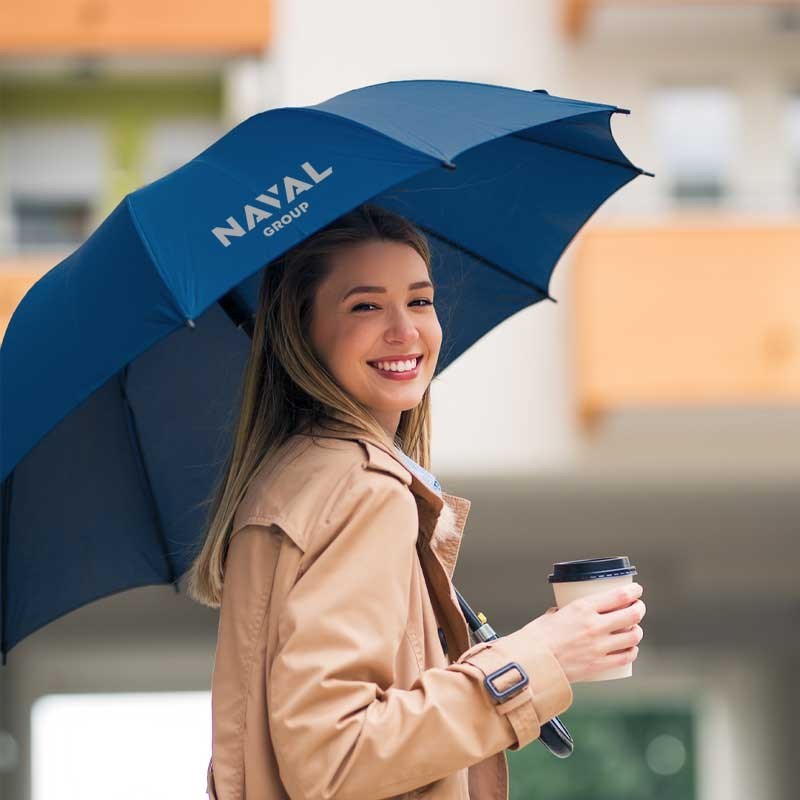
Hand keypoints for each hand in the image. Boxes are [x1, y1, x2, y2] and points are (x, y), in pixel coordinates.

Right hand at [525, 583, 645, 683]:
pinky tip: (630, 649)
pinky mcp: (599, 665)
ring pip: (633, 637)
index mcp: (582, 608)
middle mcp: (594, 625)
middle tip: (638, 607)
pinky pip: (626, 657)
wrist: (531, 663)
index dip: (633, 592)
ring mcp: (599, 647)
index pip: (619, 596)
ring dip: (637, 631)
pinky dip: (632, 651)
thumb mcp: (552, 615)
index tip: (637, 590)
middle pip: (631, 615)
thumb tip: (563, 613)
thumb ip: (564, 613)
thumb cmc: (536, 637)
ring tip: (635, 629)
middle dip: (639, 609)